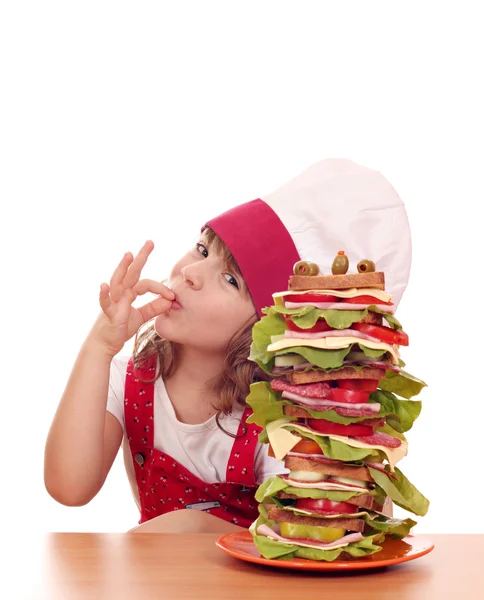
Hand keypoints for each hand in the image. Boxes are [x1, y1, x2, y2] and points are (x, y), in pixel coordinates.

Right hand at [90, 240, 174, 356]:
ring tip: (129, 255)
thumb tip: (170, 301)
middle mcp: (120, 293)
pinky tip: (104, 286)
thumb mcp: (141, 316)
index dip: (160, 288)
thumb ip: (154, 307)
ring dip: (122, 268)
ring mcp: (112, 301)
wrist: (105, 343)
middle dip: (141, 257)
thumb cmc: (121, 327)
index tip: (172, 295)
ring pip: (117, 281)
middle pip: (131, 272)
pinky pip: (104, 302)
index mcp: (129, 292)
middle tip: (150, 242)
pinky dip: (103, 294)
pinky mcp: (108, 314)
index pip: (146, 283)